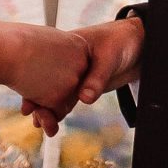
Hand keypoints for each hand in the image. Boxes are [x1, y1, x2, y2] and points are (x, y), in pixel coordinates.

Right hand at [21, 13, 144, 131]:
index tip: (28, 106)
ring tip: (42, 126)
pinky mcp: (84, 84)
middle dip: (39, 104)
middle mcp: (67, 62)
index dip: (34, 88)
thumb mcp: (109, 57)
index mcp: (68, 50)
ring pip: (56, 94)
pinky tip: (52, 121)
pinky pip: (68, 98)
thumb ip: (97, 78)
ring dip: (48, 109)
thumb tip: (84, 99)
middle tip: (38, 121)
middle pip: (48, 85)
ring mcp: (74, 73)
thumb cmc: (121, 41)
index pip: (45, 71)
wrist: (138, 42)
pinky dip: (59, 109)